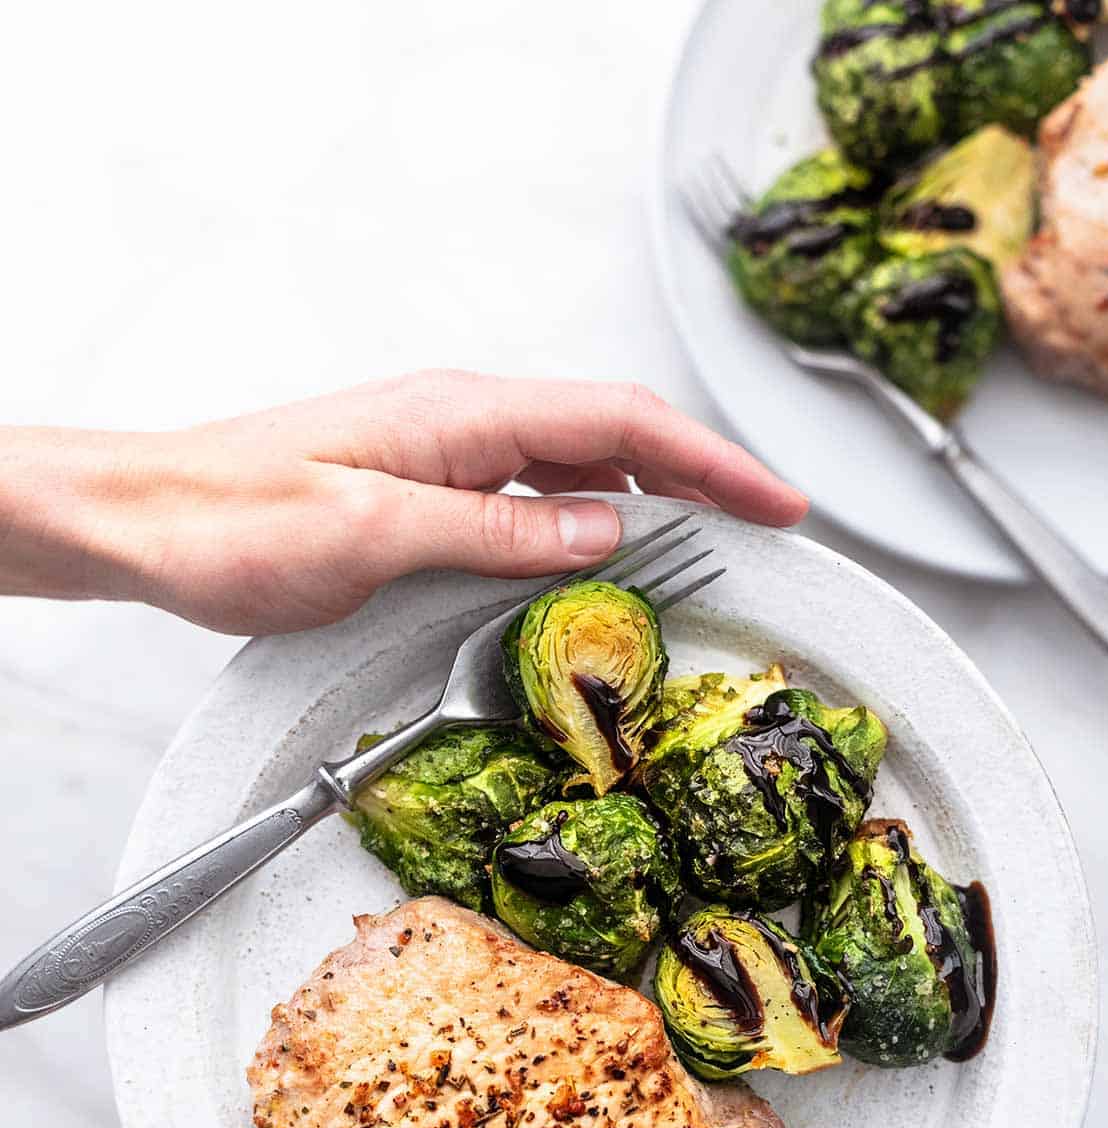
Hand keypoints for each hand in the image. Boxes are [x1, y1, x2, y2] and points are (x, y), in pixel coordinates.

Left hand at [0, 371, 806, 633]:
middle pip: (614, 431)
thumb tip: (604, 529)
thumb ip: (496, 532)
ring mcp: (443, 449)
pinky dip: (587, 513)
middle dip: (703, 473)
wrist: (146, 520)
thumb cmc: (234, 522)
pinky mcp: (423, 484)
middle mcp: (461, 421)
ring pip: (576, 459)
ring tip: (713, 540)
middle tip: (770, 524)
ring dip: (651, 492)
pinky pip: (530, 489)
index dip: (712, 461)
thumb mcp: (373, 535)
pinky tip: (602, 548)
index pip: (621, 421)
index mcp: (461, 417)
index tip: (779, 499)